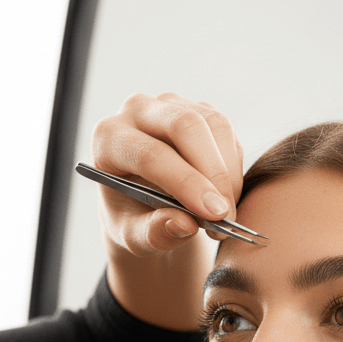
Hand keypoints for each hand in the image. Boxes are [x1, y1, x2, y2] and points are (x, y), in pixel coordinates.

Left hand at [92, 92, 243, 255]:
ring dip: (228, 172)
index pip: (150, 154)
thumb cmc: (133, 218)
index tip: (214, 216)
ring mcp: (170, 105)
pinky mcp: (198, 109)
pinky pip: (227, 132)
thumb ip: (153, 234)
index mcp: (109, 138)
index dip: (186, 183)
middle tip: (227, 217)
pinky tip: (226, 196)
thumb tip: (185, 225)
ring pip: (214, 125)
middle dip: (214, 174)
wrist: (142, 203)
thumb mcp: (134, 237)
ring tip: (227, 214)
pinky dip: (233, 167)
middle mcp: (137, 111)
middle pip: (185, 126)